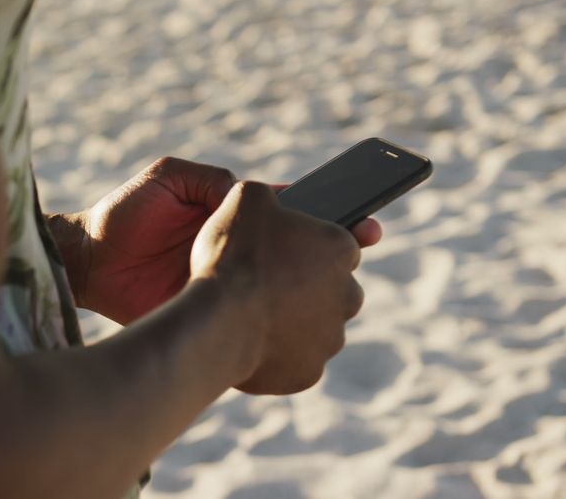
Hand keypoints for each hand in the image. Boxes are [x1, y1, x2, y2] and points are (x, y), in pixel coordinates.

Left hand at [57, 158, 382, 324]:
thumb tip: (249, 191)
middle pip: (294, 253)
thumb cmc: (126, 213)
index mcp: (232, 216)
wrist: (89, 260)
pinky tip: (296, 315)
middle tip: (362, 244)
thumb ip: (210, 180)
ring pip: (280, 288)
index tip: (360, 215)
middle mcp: (237, 252)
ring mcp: (228, 283)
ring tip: (337, 281)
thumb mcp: (169, 178)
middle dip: (330, 252)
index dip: (323, 214)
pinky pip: (250, 316)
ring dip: (309, 286)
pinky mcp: (211, 311)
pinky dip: (274, 317)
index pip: (288, 214)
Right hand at [190, 181, 375, 394]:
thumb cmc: (234, 257)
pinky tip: (251, 342)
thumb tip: (264, 198)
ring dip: (295, 322)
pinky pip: (296, 361)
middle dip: (308, 287)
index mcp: (339, 248)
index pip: (339, 244)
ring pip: (317, 327)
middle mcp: (347, 294)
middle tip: (268, 284)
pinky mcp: (310, 372)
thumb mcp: (244, 199)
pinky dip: (279, 355)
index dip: (310, 247)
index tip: (287, 252)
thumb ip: (264, 194)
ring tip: (254, 315)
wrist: (217, 321)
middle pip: (333, 289)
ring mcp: (330, 337)